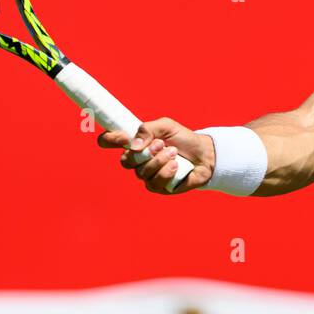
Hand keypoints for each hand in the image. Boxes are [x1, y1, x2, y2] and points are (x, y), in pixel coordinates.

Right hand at [97, 117, 214, 193]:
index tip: (121, 137)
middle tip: (161, 144)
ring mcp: (147, 175)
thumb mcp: (166, 126)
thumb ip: (147, 129)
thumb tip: (134, 146)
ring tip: (174, 153)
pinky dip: (167, 172)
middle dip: (144, 153)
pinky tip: (177, 166)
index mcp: (135, 144)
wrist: (204, 154)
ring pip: (142, 172)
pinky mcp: (158, 187)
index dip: (109, 140)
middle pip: (125, 161)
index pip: (110, 142)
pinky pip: (154, 183)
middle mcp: (138, 161)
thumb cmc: (183, 139)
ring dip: (160, 160)